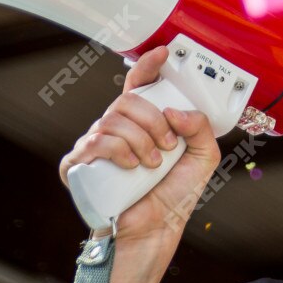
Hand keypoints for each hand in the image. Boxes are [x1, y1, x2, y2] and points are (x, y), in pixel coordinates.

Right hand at [57, 46, 221, 248]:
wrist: (155, 230)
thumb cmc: (175, 194)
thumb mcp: (204, 156)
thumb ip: (201, 128)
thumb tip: (176, 110)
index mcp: (144, 122)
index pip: (140, 85)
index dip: (148, 66)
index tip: (164, 53)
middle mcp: (118, 129)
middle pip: (128, 100)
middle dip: (153, 120)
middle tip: (168, 145)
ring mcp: (96, 145)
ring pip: (113, 119)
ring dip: (141, 140)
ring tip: (152, 163)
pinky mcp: (79, 165)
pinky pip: (94, 142)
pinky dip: (118, 150)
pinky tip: (131, 166)